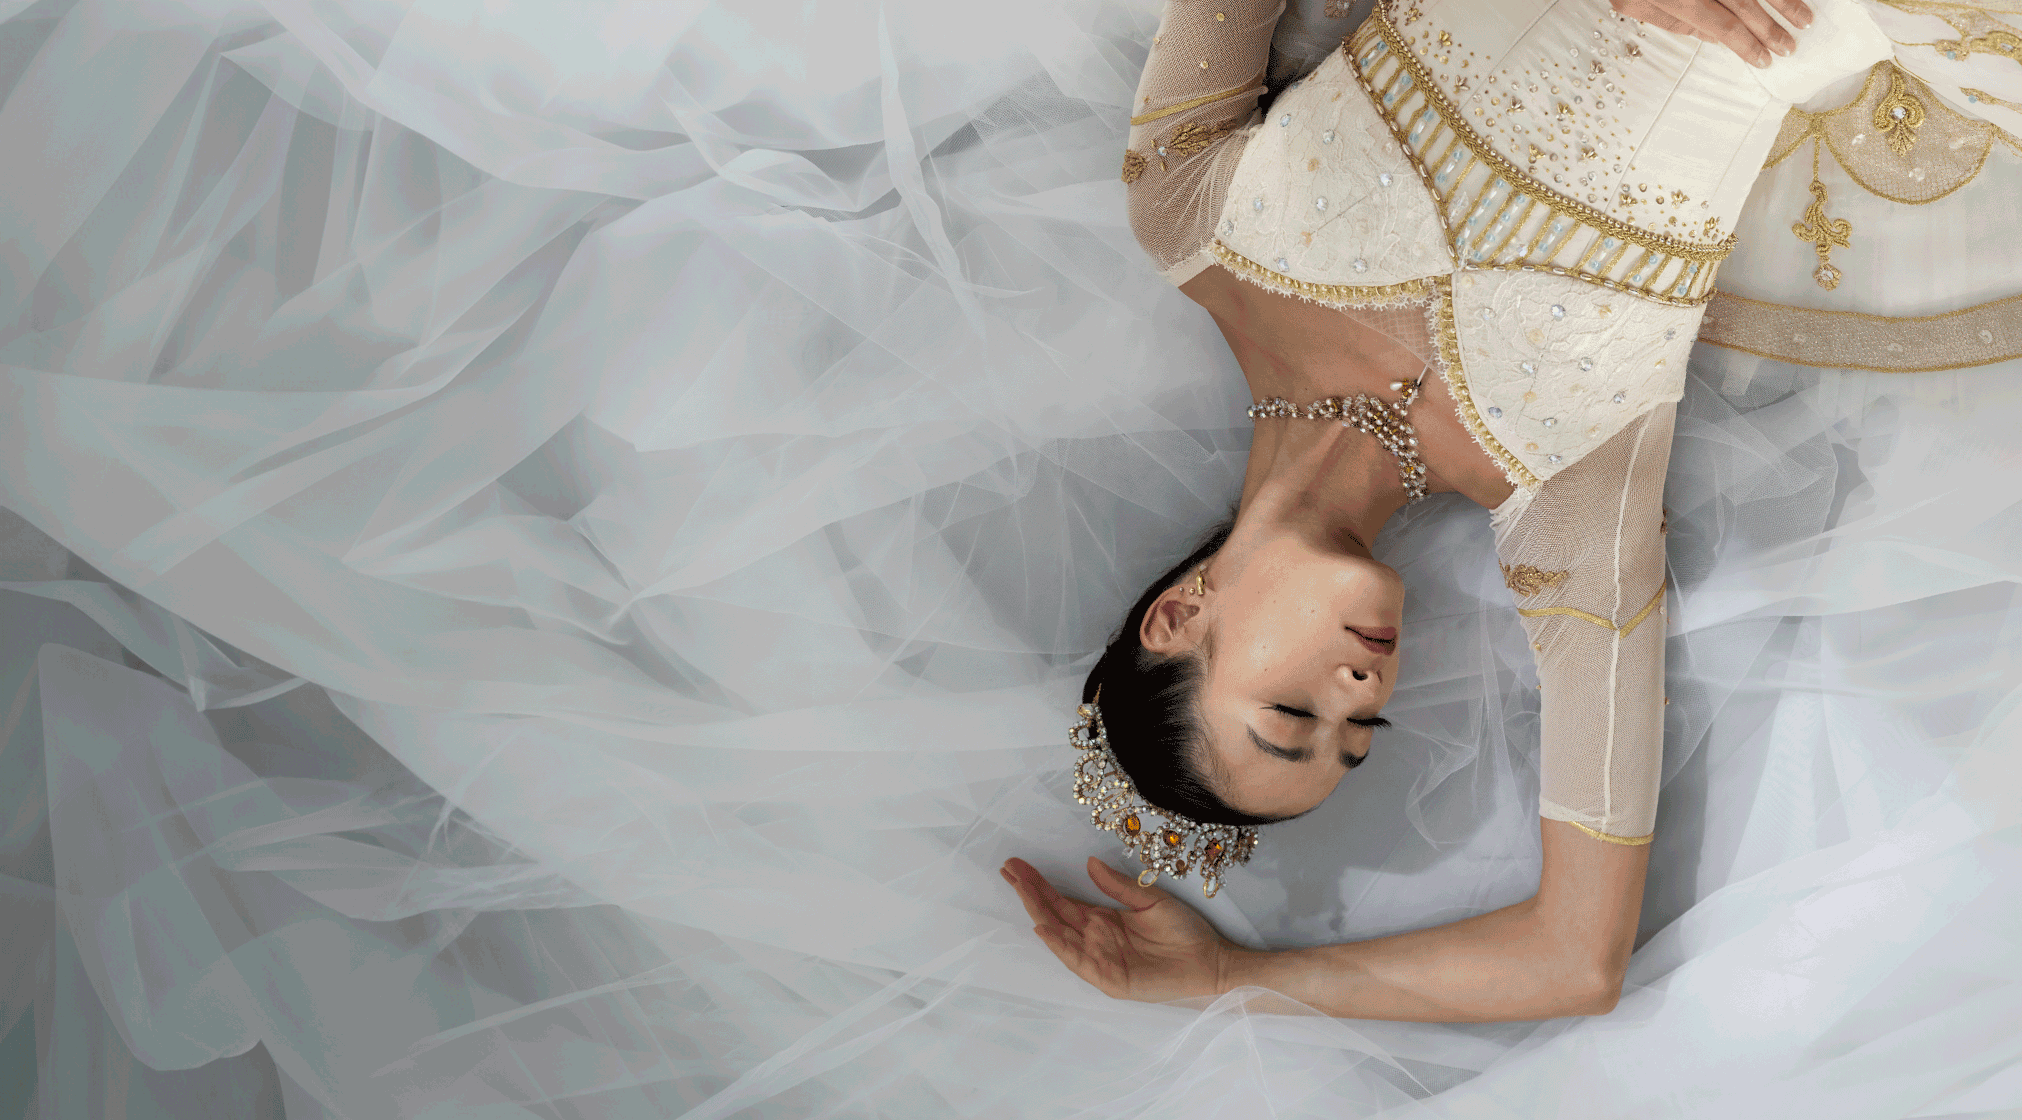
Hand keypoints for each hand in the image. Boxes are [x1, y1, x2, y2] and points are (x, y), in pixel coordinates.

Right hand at [1001, 856, 1235, 1002]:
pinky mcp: (1110, 978)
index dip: (1039, 884)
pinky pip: (1079, 961)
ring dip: (1038, 912)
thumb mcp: (1150, 900)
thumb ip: (1118, 886)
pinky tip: (1044, 929)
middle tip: (1007, 869)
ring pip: (1060, 935)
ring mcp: (1099, 959)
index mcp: (1103, 919)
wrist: (1211, 963)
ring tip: (1020, 890)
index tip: (1017, 865)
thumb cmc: (1185, 932)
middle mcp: (1095, 938)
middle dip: (1030, 892)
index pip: (1062, 900)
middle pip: (1054, 914)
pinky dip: (1059, 946)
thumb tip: (1090, 863)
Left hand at [1610, 0, 1812, 67]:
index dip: (1746, 45)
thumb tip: (1713, 39)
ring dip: (1785, 2)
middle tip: (1789, 46)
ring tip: (1804, 19)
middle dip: (1770, 28)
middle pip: (1746, 6)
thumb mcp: (1636, 5)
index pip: (1723, 27)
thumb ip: (1674, 23)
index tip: (1763, 59)